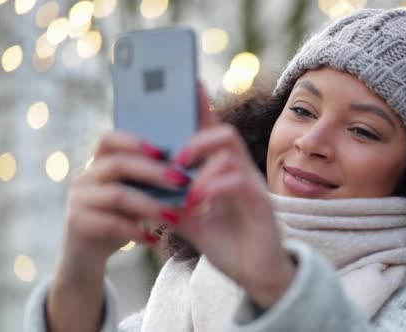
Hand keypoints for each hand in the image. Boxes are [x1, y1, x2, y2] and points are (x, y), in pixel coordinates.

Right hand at [61, 131, 186, 278]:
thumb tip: (184, 176)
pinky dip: (135, 232)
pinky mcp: (76, 222)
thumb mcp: (133, 198)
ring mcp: (77, 199)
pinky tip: (153, 241)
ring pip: (117, 195)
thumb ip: (148, 184)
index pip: (110, 139)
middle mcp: (85, 177)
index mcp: (98, 164)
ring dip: (150, 206)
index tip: (164, 152)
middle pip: (119, 164)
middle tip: (182, 182)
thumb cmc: (118, 220)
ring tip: (174, 217)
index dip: (136, 142)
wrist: (87, 256)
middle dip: (154, 172)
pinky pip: (110, 223)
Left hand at [172, 84, 295, 306]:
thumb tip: (143, 189)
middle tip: (177, 158)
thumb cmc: (229, 244)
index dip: (202, 108)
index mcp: (224, 173)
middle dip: (197, 137)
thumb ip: (172, 203)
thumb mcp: (192, 221)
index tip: (189, 84)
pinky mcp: (261, 205)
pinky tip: (196, 204)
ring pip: (230, 153)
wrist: (257, 275)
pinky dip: (212, 188)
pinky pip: (237, 182)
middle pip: (225, 133)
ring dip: (202, 165)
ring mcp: (253, 187)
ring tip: (183, 188)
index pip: (212, 133)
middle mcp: (241, 173)